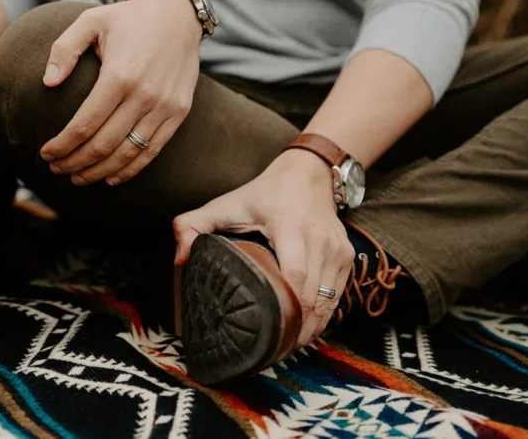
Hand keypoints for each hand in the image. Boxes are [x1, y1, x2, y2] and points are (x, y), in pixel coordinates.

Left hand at [40, 0, 200, 184]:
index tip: (45, 153)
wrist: (178, 14)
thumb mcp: (90, 21)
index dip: (62, 145)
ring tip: (78, 178)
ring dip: (99, 171)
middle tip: (55, 169)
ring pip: (128, 153)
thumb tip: (48, 82)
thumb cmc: (128, 19)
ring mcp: (165, 106)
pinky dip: (131, 169)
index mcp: (120, 75)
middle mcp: (144, 94)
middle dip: (75, 162)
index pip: (85, 124)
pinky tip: (111, 177)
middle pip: (103, 144)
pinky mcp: (179, 111)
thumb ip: (64, 49)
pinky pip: (153, 150)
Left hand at [172, 149, 354, 347]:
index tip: (266, 333)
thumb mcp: (224, 204)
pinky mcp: (347, 257)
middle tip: (270, 352)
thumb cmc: (262, 194)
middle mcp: (320, 239)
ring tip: (285, 348)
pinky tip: (303, 332)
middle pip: (313, 297)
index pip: (294, 276)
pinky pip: (337, 296)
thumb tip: (180, 259)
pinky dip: (322, 317)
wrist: (307, 175)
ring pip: (329, 302)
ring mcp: (338, 249)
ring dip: (310, 329)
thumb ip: (193, 225)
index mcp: (290, 227)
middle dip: (294, 328)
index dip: (284, 309)